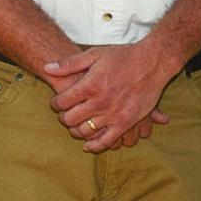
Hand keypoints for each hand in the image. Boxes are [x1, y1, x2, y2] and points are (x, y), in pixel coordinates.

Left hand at [45, 43, 175, 152]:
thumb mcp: (95, 54)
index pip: (62, 101)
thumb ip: (70, 63)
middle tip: (64, 115)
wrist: (152, 63)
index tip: (56, 103)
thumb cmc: (123, 56)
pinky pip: (105, 142)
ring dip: (76, 131)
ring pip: (85, 132)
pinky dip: (94, 146)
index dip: (55, 103)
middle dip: (63, 118)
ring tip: (75, 125)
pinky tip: (88, 144)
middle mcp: (100, 101)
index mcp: (91, 84)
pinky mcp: (125, 123)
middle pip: (71, 118)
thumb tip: (47, 68)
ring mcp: (113, 114)